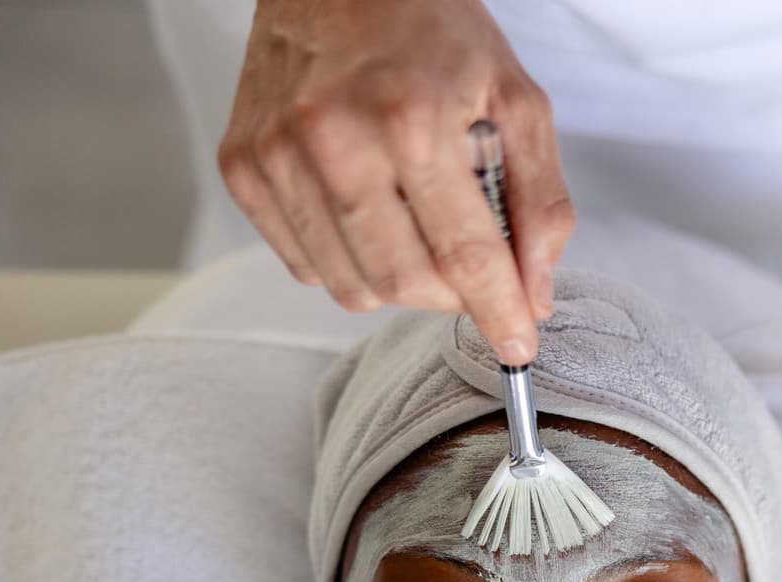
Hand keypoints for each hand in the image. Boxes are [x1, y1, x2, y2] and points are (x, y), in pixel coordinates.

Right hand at [218, 0, 572, 363]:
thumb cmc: (432, 29)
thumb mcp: (515, 99)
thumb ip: (539, 203)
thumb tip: (535, 295)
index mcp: (410, 119)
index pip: (465, 256)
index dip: (498, 313)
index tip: (521, 348)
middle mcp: (333, 139)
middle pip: (403, 283)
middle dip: (451, 295)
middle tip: (472, 267)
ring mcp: (276, 154)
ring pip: (350, 286)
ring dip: (399, 279)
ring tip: (418, 223)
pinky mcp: (242, 164)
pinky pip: (305, 262)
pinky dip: (347, 258)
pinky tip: (368, 209)